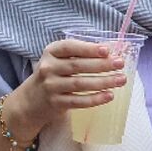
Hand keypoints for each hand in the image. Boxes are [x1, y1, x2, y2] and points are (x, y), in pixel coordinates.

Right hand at [5, 39, 128, 135]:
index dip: (88, 49)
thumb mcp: (58, 59)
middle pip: (78, 66)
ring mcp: (51, 86)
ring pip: (80, 84)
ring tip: (120, 80)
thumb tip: (109, 53)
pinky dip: (95, 99)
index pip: (70, 47)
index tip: (107, 50)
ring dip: (103, 82)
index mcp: (51, 52)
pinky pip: (78, 101)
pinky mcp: (56, 103)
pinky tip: (109, 96)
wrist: (31, 100)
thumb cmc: (53, 74)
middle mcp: (48, 68)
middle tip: (120, 64)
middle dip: (101, 64)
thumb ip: (78, 53)